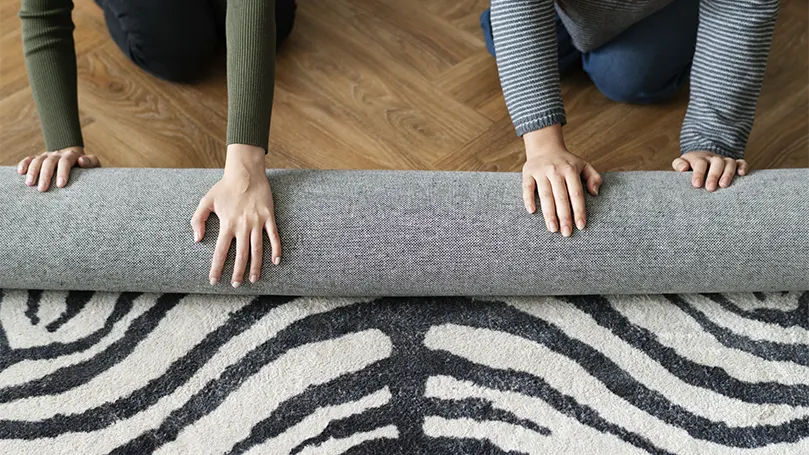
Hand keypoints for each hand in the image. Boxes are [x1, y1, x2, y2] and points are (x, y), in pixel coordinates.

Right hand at [17, 147, 100, 190]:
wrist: (77, 158)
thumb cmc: (87, 167)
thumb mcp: (94, 164)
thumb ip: (91, 162)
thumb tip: (81, 161)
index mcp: (71, 155)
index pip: (66, 162)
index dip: (63, 172)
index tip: (61, 185)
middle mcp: (58, 154)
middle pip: (49, 162)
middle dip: (45, 175)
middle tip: (42, 189)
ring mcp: (47, 156)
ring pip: (38, 160)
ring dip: (33, 171)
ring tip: (29, 184)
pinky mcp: (40, 159)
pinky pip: (29, 158)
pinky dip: (24, 164)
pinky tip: (20, 172)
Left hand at [191, 144, 280, 286]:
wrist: (245, 172)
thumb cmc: (224, 187)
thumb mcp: (205, 201)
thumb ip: (197, 220)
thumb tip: (197, 240)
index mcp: (227, 224)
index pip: (221, 251)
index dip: (217, 267)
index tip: (214, 280)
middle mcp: (242, 226)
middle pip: (241, 255)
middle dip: (238, 272)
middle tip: (236, 285)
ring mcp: (257, 222)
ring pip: (257, 249)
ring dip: (256, 266)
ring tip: (254, 279)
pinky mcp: (269, 217)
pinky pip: (274, 236)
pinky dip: (276, 249)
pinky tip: (275, 262)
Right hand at [522, 125, 601, 236]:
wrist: (545, 146)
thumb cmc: (566, 161)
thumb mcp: (584, 165)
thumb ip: (594, 177)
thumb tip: (594, 193)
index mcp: (571, 170)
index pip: (576, 194)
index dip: (579, 210)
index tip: (580, 225)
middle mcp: (556, 171)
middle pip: (561, 197)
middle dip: (564, 217)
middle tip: (566, 233)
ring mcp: (541, 172)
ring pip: (545, 195)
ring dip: (548, 213)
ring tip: (552, 229)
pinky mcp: (528, 173)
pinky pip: (527, 188)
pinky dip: (528, 199)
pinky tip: (532, 212)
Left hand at [672, 151, 748, 191]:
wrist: (702, 158)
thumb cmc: (689, 166)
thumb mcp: (681, 163)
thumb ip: (679, 164)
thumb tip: (684, 168)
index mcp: (699, 158)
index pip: (700, 163)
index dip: (698, 173)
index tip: (696, 185)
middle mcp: (713, 158)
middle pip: (717, 163)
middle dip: (714, 175)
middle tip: (710, 188)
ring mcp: (725, 160)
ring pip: (730, 163)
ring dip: (728, 173)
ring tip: (724, 186)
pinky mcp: (734, 164)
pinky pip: (741, 162)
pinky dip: (743, 167)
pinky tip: (742, 174)